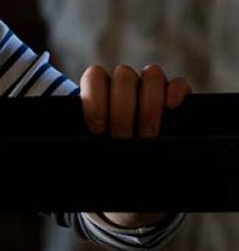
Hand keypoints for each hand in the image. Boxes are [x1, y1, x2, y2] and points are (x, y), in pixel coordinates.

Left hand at [80, 64, 192, 228]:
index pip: (95, 77)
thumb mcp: (92, 156)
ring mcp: (151, 89)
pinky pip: (179, 83)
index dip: (96, 99)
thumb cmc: (106, 164)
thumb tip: (71, 156)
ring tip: (146, 135)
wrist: (133, 176)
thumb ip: (85, 148)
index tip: (97, 129)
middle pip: (124, 76)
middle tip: (122, 138)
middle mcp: (125, 87)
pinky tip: (172, 108)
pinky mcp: (176, 98)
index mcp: (99, 94)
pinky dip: (175, 92)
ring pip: (152, 75)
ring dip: (149, 105)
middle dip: (123, 110)